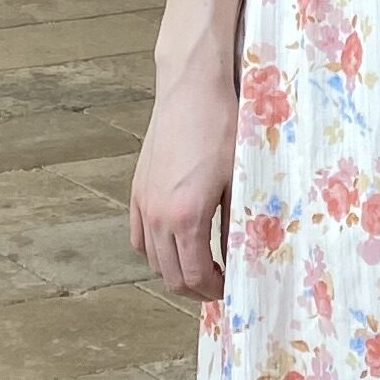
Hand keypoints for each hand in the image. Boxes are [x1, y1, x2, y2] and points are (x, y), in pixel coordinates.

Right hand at [129, 51, 239, 304]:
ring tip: (199, 265)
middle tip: (216, 285)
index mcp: (186, 216)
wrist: (191, 88)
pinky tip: (174, 243)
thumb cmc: (221, 127)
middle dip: (194, 289)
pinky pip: (139, 235)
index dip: (212, 291)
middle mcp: (158, 214)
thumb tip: (241, 256)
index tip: (228, 289)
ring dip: (174, 271)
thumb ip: (236, 224)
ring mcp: (144, 202)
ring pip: (151, 258)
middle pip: (169, 275)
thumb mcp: (238, 180)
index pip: (194, 275)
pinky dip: (154, 249)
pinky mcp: (138, 188)